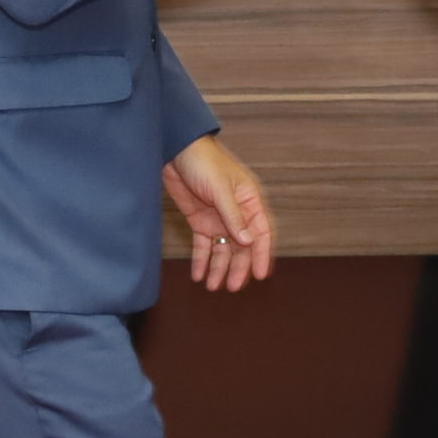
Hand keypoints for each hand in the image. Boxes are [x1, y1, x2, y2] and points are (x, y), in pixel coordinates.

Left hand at [163, 135, 275, 291]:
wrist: (175, 150)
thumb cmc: (204, 162)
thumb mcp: (220, 189)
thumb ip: (234, 216)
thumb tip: (248, 242)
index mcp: (249, 201)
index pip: (262, 233)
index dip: (262, 254)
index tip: (260, 275)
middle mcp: (237, 213)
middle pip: (241, 246)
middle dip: (237, 267)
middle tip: (231, 287)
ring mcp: (217, 218)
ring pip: (222, 249)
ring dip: (219, 267)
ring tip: (213, 287)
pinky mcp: (199, 221)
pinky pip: (203, 245)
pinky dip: (201, 260)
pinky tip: (198, 275)